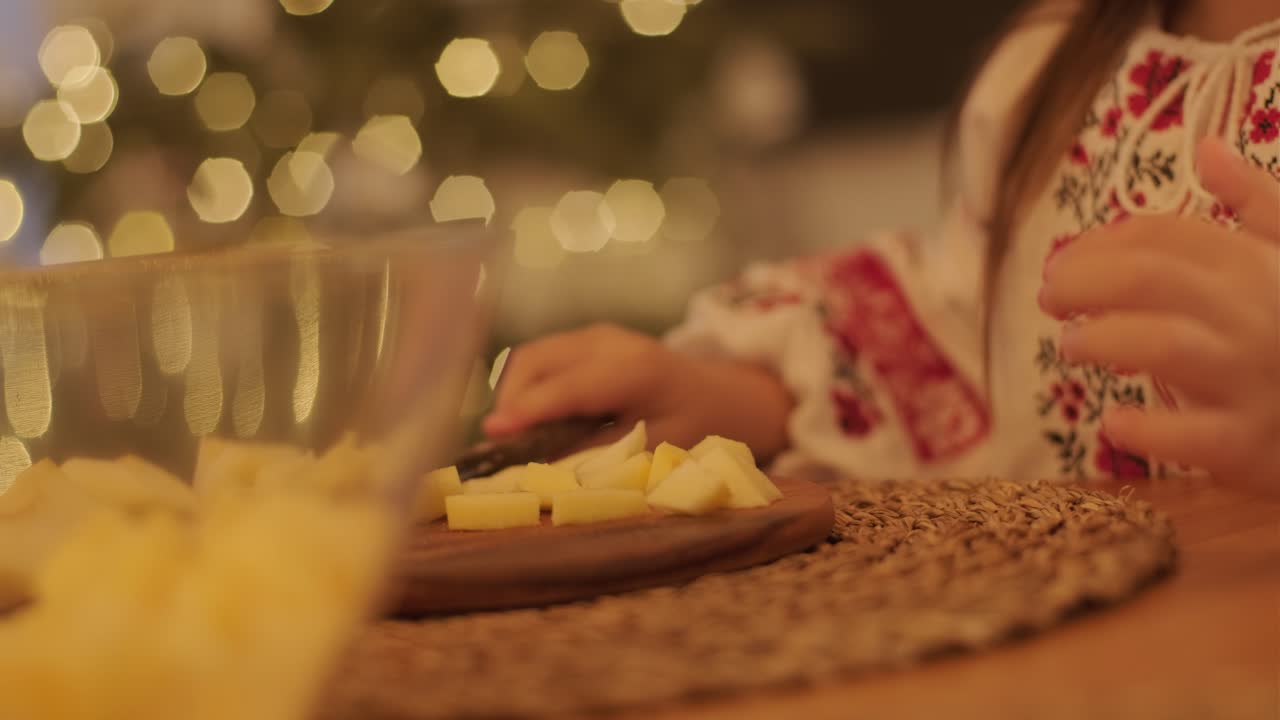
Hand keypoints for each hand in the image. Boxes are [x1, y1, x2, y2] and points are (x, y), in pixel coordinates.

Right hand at [483, 324, 793, 460]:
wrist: (724, 395)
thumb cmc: (697, 428)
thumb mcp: (653, 452)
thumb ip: (597, 457)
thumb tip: (538, 471)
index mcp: (636, 371)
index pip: (568, 387)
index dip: (528, 409)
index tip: (492, 433)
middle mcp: (610, 342)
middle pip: (536, 362)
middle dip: (512, 403)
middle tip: (504, 450)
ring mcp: (596, 334)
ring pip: (531, 358)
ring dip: (516, 395)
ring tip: (518, 438)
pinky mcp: (587, 339)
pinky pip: (541, 359)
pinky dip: (529, 387)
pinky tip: (537, 420)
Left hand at [1040, 137, 1279, 493]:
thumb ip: (1257, 205)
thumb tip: (1208, 148)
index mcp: (1259, 266)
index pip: (1164, 236)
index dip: (1099, 243)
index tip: (1063, 263)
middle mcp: (1257, 314)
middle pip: (1148, 278)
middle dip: (1081, 280)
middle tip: (1049, 299)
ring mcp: (1254, 381)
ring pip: (1164, 345)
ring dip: (1101, 340)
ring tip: (1073, 346)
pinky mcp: (1248, 445)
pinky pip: (1191, 436)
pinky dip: (1144, 428)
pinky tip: (1114, 422)